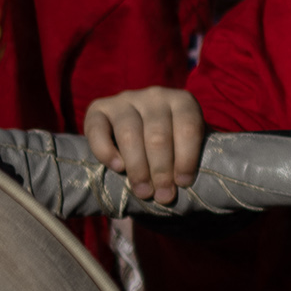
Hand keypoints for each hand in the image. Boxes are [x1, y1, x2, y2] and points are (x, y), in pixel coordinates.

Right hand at [82, 85, 205, 206]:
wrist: (138, 128)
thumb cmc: (171, 144)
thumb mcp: (187, 144)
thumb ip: (190, 158)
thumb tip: (191, 187)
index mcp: (182, 101)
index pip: (188, 127)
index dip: (187, 158)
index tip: (183, 183)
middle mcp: (155, 95)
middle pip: (158, 135)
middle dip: (161, 170)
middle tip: (163, 196)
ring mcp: (125, 99)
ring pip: (130, 134)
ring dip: (137, 168)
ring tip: (144, 192)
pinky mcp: (99, 108)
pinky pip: (98, 130)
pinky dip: (106, 151)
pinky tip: (118, 168)